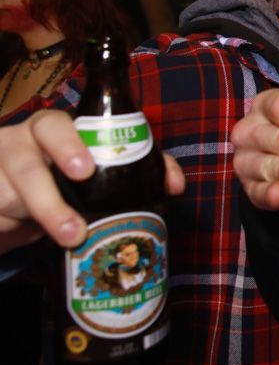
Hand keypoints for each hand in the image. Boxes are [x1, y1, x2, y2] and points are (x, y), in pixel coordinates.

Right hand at [0, 110, 185, 252]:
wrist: (15, 195)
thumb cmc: (63, 170)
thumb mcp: (96, 162)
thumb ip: (141, 165)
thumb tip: (175, 185)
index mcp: (46, 130)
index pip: (50, 125)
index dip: (66, 145)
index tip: (85, 170)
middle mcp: (16, 147)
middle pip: (23, 165)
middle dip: (47, 197)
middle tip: (75, 225)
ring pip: (7, 197)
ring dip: (41, 221)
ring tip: (71, 240)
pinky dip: (13, 230)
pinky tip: (29, 238)